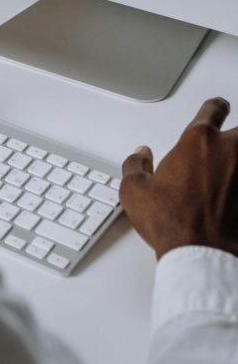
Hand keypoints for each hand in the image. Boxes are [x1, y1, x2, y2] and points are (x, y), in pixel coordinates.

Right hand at [120, 97, 237, 259]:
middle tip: (229, 146)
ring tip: (233, 173)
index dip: (216, 107)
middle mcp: (229, 151)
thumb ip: (135, 165)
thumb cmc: (172, 222)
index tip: (218, 108)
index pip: (214, 109)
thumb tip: (140, 155)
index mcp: (198, 141)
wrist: (203, 256)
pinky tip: (237, 195)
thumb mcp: (134, 191)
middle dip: (235, 137)